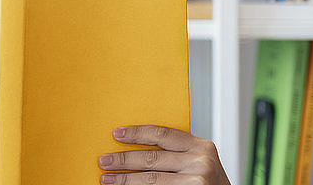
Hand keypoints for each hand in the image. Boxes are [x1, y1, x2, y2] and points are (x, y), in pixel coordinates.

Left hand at [97, 125, 230, 183]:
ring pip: (150, 180)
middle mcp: (201, 162)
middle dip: (123, 159)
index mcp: (201, 146)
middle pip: (151, 158)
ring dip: (125, 180)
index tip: (116, 134)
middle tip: (104, 161)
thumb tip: (135, 145)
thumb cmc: (208, 182)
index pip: (161, 134)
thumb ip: (176, 152)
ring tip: (106, 179)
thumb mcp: (198, 161)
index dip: (136, 133)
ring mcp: (197, 182)